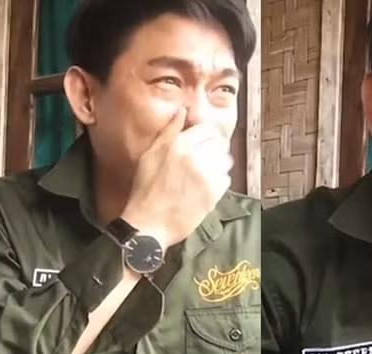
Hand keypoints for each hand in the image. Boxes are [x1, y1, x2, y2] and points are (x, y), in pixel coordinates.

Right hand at [121, 108, 232, 249]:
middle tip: (204, 159)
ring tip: (204, 174)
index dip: (206, 135)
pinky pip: (226, 179)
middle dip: (214, 149)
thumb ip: (169, 131)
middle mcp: (195, 157)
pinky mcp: (213, 194)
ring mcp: (206, 176)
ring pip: (225, 161)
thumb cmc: (145, 189)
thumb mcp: (150, 155)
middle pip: (220, 143)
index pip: (207, 128)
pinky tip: (205, 187)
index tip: (202, 143)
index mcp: (179, 144)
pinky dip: (219, 182)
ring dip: (218, 165)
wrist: (148, 224)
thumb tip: (182, 110)